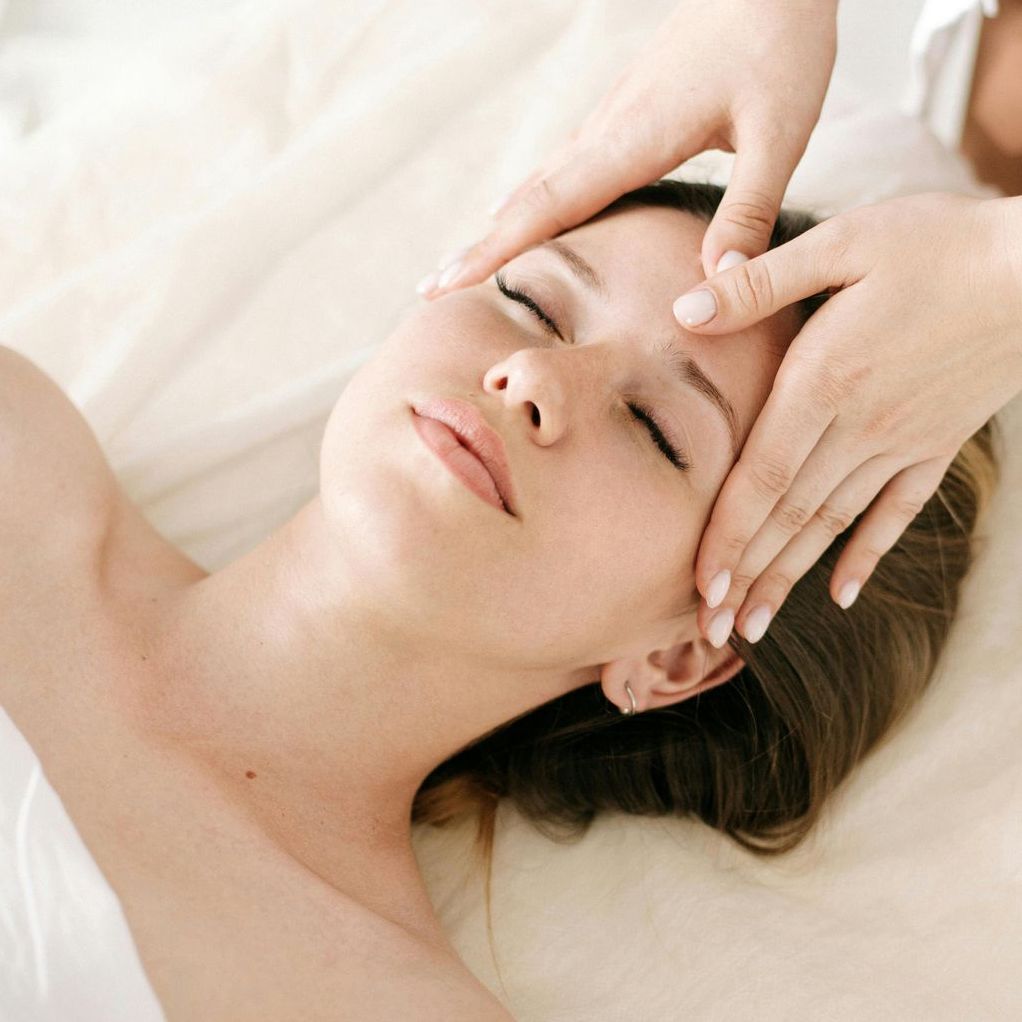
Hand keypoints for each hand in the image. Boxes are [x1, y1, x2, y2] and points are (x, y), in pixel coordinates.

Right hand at [416, 0, 836, 295]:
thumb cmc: (779, 44)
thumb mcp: (780, 132)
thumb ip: (747, 210)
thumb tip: (716, 284)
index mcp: (634, 136)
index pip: (549, 202)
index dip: (497, 247)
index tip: (450, 282)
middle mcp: (608, 128)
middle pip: (527, 197)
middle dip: (478, 245)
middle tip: (430, 288)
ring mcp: (610, 118)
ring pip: (538, 180)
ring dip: (497, 225)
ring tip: (464, 262)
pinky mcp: (622, 112)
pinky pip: (561, 165)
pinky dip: (529, 199)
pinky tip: (518, 210)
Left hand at [674, 192, 1021, 646]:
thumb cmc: (941, 244)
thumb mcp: (843, 244)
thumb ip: (759, 283)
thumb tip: (681, 307)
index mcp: (824, 382)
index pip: (761, 477)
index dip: (727, 536)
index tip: (699, 587)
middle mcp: (860, 426)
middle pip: (790, 516)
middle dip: (747, 576)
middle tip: (710, 630)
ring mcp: (902, 442)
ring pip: (833, 525)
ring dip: (790, 578)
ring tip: (754, 627)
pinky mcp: (937, 444)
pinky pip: (896, 513)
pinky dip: (866, 555)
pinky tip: (840, 594)